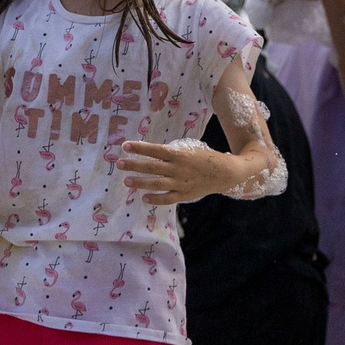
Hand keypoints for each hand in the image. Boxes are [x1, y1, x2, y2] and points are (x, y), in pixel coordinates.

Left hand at [119, 139, 247, 204]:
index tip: (125, 146)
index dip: (140, 148)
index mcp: (179, 154)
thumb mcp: (189, 150)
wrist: (225, 172)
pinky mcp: (184, 195)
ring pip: (157, 184)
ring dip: (140, 182)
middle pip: (152, 167)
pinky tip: (144, 197)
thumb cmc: (204, 158)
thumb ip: (171, 154)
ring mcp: (181, 183)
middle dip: (134, 165)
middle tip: (119, 163)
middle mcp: (178, 168)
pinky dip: (155, 199)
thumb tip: (151, 155)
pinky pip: (167, 198)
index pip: (155, 150)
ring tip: (126, 181)